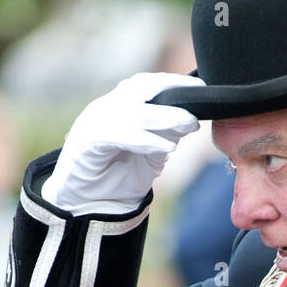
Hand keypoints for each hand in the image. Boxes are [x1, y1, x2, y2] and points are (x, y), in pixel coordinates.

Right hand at [41, 72, 205, 214]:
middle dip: (172, 93)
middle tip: (199, 107)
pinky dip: (145, 140)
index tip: (201, 89)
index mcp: (118, 106)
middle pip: (140, 89)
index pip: (147, 85)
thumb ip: (165, 137)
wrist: (84, 203)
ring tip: (189, 125)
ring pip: (133, 112)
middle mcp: (106, 108)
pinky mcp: (87, 142)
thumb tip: (190, 122)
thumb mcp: (149, 155)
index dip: (174, 83)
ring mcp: (94, 121)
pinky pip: (118, 135)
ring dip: (165, 118)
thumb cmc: (117, 176)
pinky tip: (167, 147)